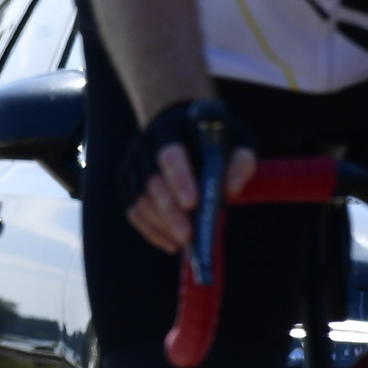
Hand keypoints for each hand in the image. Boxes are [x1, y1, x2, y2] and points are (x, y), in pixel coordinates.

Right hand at [126, 141, 255, 252]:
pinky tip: (171, 243)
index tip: (193, 203)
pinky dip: (151, 231)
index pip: (170, 156)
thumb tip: (231, 191)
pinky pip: (134, 212)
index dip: (179, 179)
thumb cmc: (213, 136)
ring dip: (161, 225)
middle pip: (152, 183)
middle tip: (188, 236)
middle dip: (170, 212)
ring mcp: (133, 165)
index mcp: (172, 131)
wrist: (178, 124)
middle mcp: (145, 146)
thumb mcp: (236, 139)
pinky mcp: (127, 182)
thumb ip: (240, 161)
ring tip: (184, 242)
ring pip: (139, 200)